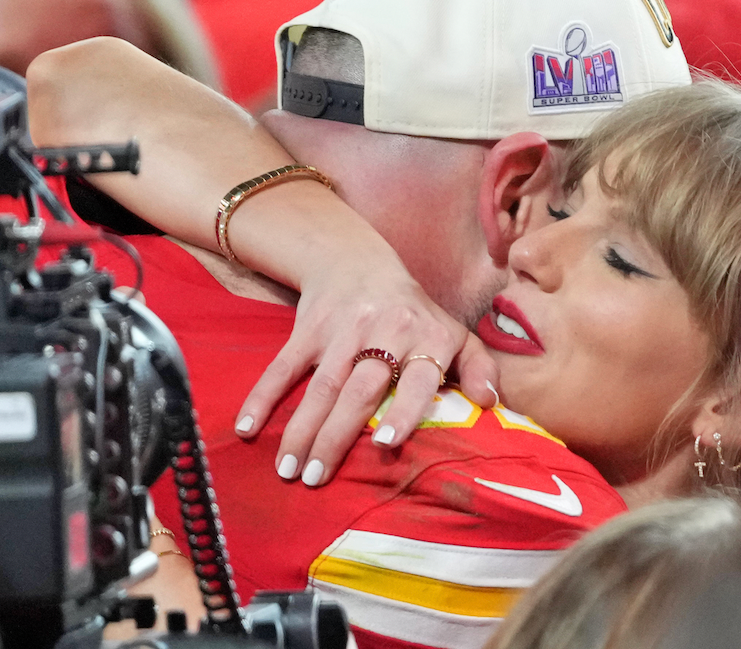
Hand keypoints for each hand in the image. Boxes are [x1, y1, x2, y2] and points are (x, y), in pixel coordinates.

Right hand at [233, 258, 498, 485]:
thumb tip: (492, 403)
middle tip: (316, 480)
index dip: (403, 410)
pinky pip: (283, 365)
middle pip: (358, 389)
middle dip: (335, 436)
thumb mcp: (454, 334)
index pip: (417, 378)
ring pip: (320, 385)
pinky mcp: (308, 328)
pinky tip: (248, 428)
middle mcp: (385, 332)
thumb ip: (479, 367)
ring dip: (300, 428)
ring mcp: (342, 330)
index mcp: (427, 338)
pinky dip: (263, 396)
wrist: (359, 260)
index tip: (385, 444)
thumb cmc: (415, 314)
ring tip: (287, 470)